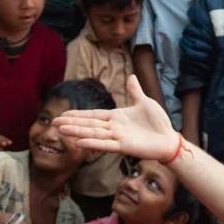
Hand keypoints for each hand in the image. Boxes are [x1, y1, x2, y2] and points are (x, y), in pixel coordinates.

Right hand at [55, 76, 177, 162]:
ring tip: (61, 130)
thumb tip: (131, 76)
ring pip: (93, 134)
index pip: (93, 115)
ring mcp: (118, 138)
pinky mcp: (124, 147)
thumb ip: (135, 91)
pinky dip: (93, 143)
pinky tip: (80, 142)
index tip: (64, 114)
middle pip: (89, 124)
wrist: (169, 139)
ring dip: (77, 131)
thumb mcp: (145, 102)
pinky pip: (106, 145)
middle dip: (72, 123)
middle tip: (54, 122)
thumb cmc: (158, 123)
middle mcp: (114, 128)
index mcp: (117, 117)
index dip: (78, 114)